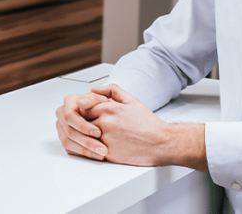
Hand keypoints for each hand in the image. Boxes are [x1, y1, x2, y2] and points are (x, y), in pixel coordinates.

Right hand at [55, 92, 110, 159]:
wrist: (104, 115)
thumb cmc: (103, 106)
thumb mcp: (101, 99)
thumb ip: (93, 98)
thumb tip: (81, 103)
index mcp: (69, 102)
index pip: (70, 116)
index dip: (83, 126)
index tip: (98, 133)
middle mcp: (62, 114)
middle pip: (70, 131)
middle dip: (87, 141)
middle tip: (102, 148)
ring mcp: (61, 127)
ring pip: (69, 142)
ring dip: (86, 150)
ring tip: (101, 154)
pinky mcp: (65, 138)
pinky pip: (70, 149)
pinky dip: (84, 153)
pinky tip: (96, 155)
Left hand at [88, 84, 206, 170]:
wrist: (161, 143)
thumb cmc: (147, 124)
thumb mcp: (131, 101)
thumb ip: (112, 91)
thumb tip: (94, 89)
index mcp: (110, 108)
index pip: (83, 105)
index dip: (83, 109)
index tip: (86, 112)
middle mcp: (105, 122)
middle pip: (80, 120)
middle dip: (82, 121)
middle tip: (87, 124)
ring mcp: (105, 138)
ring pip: (84, 135)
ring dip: (85, 135)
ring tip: (92, 136)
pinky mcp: (107, 153)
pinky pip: (91, 149)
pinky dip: (91, 147)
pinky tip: (98, 145)